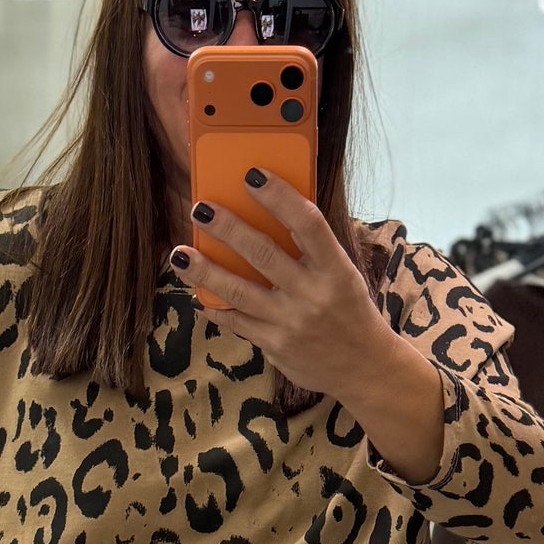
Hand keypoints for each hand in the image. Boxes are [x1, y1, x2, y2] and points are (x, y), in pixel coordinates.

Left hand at [173, 171, 444, 483]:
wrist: (364, 368)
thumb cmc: (349, 310)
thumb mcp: (342, 275)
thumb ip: (312, 251)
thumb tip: (268, 213)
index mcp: (335, 269)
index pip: (306, 224)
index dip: (278, 197)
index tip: (252, 175)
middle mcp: (312, 295)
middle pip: (262, 254)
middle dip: (227, 228)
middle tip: (200, 208)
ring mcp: (290, 323)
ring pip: (238, 291)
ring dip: (204, 271)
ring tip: (179, 254)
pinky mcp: (274, 346)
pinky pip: (236, 322)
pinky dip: (215, 307)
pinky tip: (198, 294)